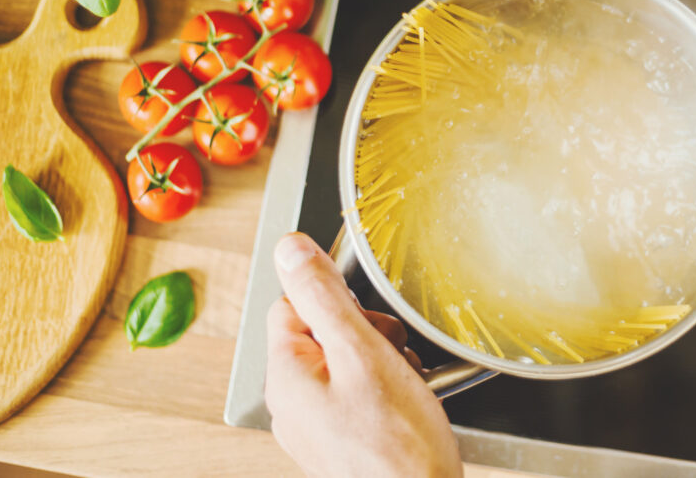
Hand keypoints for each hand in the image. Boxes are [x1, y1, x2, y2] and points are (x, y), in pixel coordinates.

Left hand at [265, 232, 461, 477]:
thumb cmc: (397, 447)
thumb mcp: (362, 353)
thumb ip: (324, 298)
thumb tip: (290, 250)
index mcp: (287, 376)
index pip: (294, 303)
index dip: (336, 300)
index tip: (367, 315)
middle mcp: (294, 403)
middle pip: (324, 332)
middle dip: (367, 331)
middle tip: (393, 352)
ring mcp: (318, 425)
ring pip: (347, 362)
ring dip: (382, 359)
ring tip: (406, 381)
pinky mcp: (344, 440)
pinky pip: (360, 393)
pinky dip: (387, 387)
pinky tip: (408, 400)